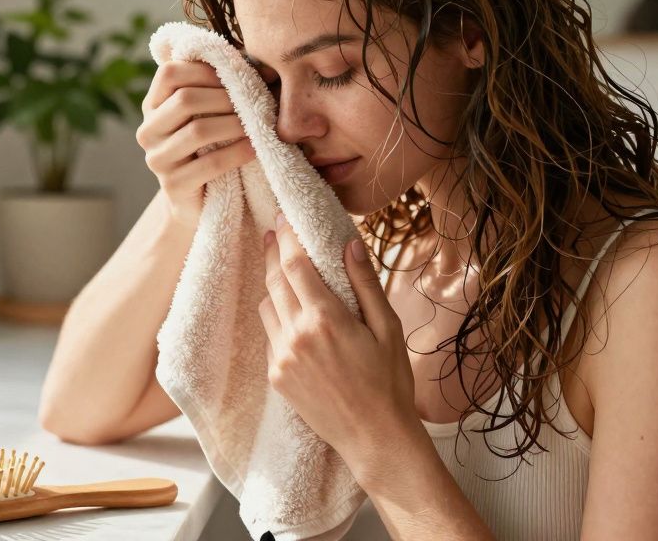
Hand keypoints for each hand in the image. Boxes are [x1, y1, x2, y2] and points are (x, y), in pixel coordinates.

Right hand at [136, 60, 255, 229]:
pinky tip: (254, 149)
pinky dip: (237, 153)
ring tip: (258, 124)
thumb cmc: (208, 148)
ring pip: (197, 130)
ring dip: (234, 124)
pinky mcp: (173, 186)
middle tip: (255, 101)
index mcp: (152, 106)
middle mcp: (148, 130)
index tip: (236, 77)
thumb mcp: (208, 115)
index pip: (169, 73)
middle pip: (184, 99)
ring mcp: (157, 159)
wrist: (196, 200)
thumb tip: (266, 68)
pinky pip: (209, 163)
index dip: (205, 70)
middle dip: (225, 98)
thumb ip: (222, 88)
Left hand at [259, 212, 420, 480]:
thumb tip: (349, 244)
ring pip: (267, 306)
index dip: (287, 238)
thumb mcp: (388, 328)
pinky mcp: (276, 376)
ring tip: (283, 271)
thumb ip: (365, 283)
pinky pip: (270, 335)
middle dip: (273, 253)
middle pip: (274, 280)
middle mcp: (296, 335)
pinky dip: (277, 318)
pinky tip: (291, 314)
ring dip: (273, 285)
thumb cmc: (389, 383)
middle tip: (274, 233)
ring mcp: (282, 357)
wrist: (374, 438)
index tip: (284, 219)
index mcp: (326, 319)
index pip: (295, 265)